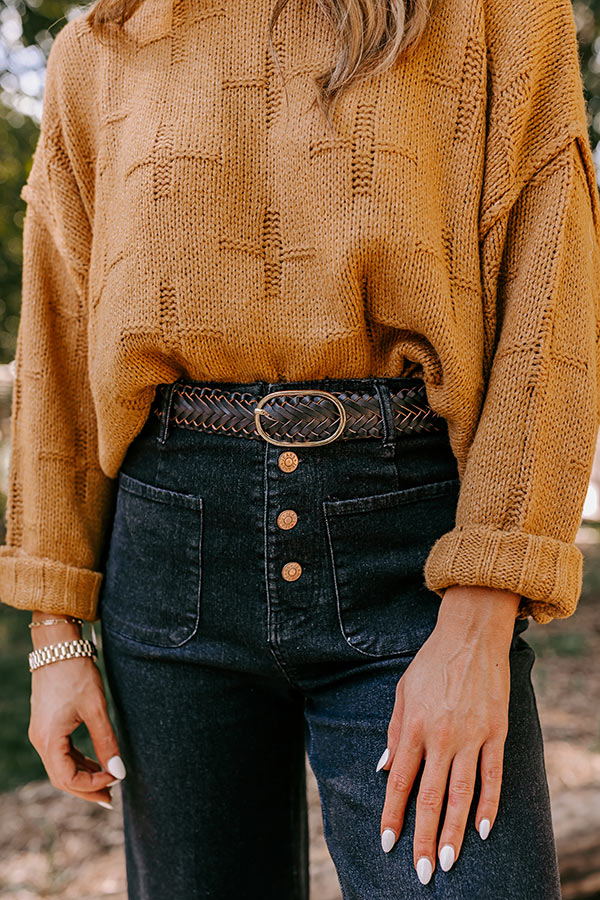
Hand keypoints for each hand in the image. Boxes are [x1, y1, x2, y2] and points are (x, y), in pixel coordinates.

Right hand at [28, 612, 124, 807]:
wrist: (58, 647)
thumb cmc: (77, 673)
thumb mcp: (97, 708)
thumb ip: (106, 741)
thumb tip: (118, 772)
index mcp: (49, 739)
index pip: (67, 779)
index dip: (92, 783)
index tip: (115, 778)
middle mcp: (40, 740)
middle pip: (61, 777)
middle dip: (86, 788)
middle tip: (111, 799)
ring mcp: (42, 733)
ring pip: (60, 766)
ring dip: (83, 776)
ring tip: (108, 781)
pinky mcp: (47, 725)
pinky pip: (60, 753)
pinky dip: (77, 761)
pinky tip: (96, 761)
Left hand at [378, 585, 521, 883]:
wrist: (470, 635)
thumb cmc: (431, 663)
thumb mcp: (402, 692)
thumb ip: (394, 732)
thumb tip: (385, 769)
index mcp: (414, 726)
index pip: (401, 781)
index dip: (394, 815)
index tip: (389, 843)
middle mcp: (441, 736)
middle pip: (430, 797)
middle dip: (424, 838)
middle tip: (422, 873)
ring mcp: (471, 736)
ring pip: (462, 795)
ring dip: (454, 832)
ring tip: (447, 862)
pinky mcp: (495, 732)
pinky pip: (492, 776)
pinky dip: (488, 805)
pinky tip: (482, 829)